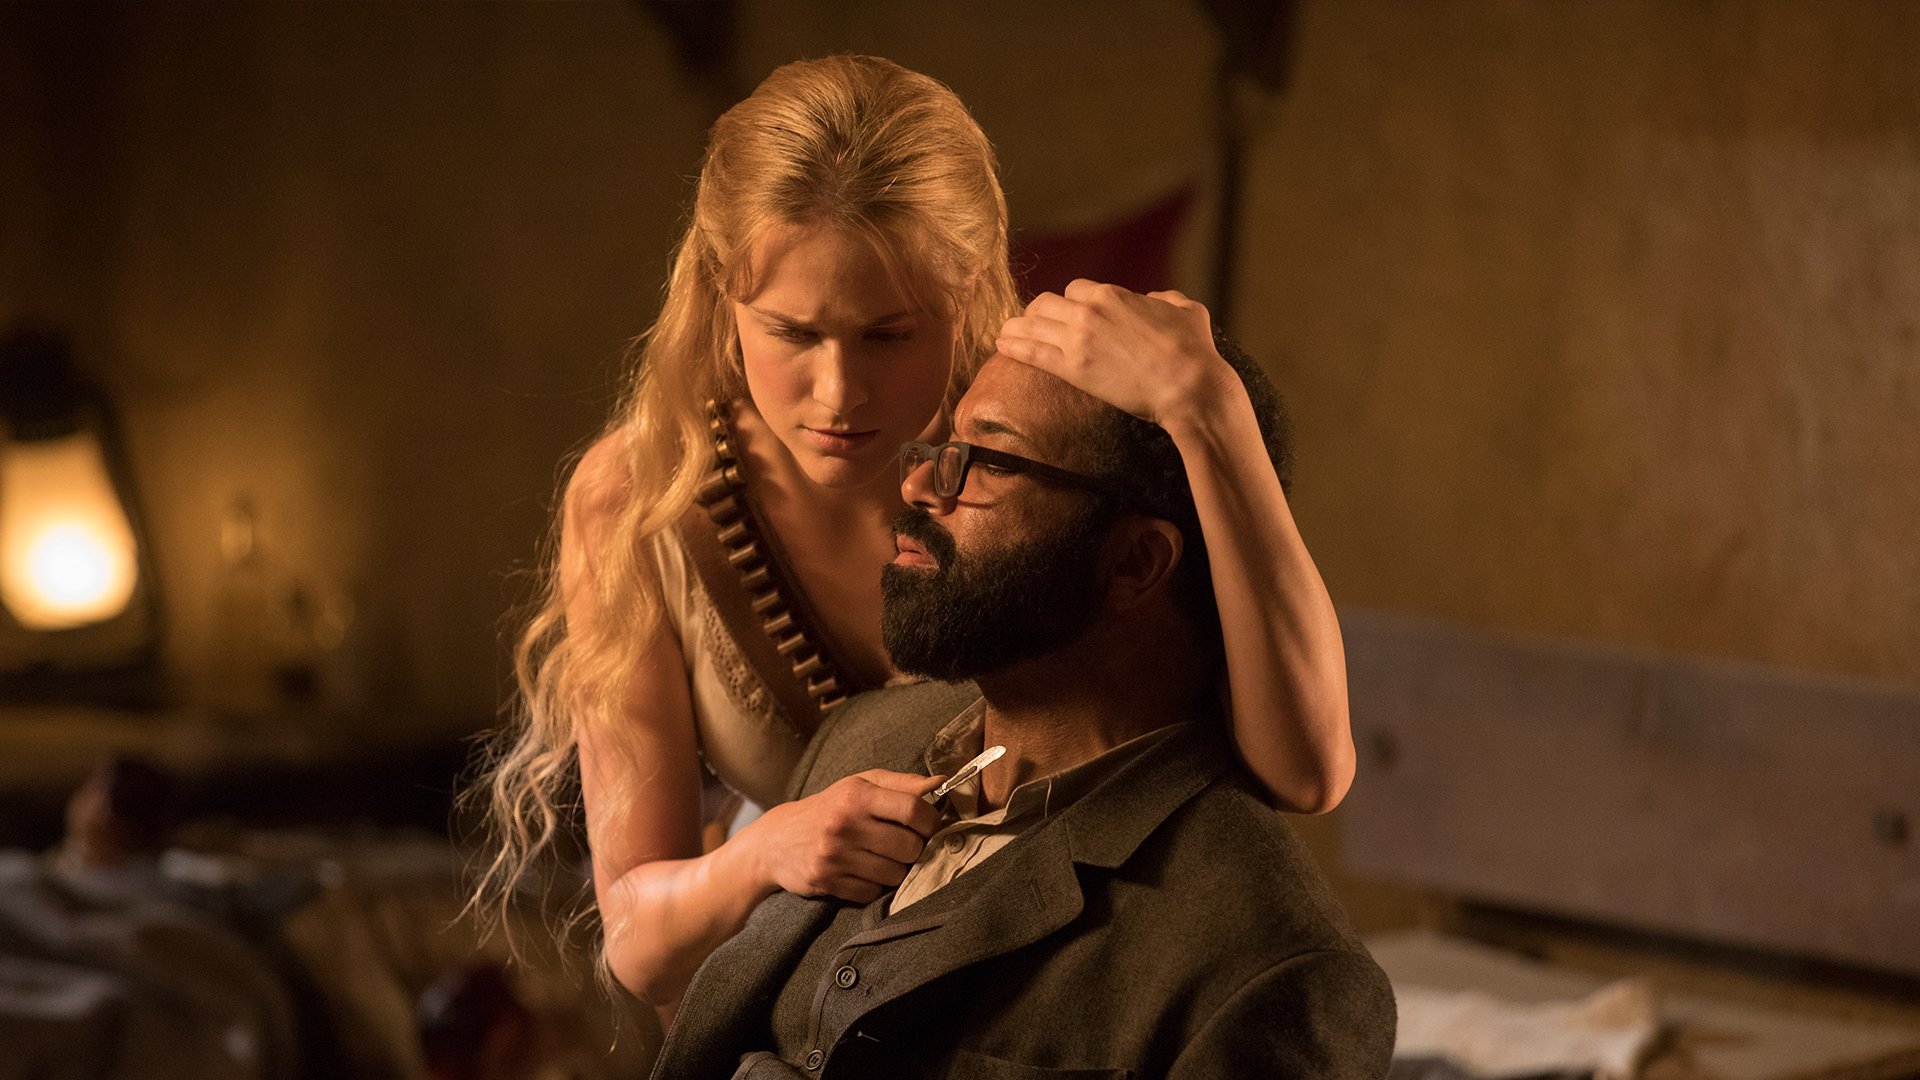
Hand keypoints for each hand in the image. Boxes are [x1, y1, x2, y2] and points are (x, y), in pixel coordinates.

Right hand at [737, 770, 944, 903]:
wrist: (776, 840)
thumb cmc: (829, 807)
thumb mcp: (860, 785)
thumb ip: (902, 783)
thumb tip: (942, 782)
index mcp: (856, 795)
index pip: (913, 810)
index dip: (931, 821)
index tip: (928, 825)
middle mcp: (844, 824)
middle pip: (910, 847)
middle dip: (915, 849)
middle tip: (905, 845)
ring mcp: (834, 856)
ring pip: (895, 875)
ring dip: (896, 870)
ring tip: (883, 858)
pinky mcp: (827, 882)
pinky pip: (873, 893)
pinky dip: (874, 887)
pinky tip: (863, 872)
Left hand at [996, 280, 1238, 431]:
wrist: (1189, 385)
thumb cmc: (1193, 350)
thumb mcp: (1186, 310)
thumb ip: (1167, 298)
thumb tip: (1157, 298)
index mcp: (1113, 295)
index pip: (1075, 289)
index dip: (1071, 302)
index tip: (1069, 315)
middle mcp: (1089, 311)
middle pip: (1046, 303)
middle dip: (1039, 314)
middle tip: (1035, 327)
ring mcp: (1078, 339)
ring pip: (1033, 324)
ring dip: (1017, 328)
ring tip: (1007, 334)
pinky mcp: (1073, 369)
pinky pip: (1032, 352)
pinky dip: (1014, 347)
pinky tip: (1002, 346)